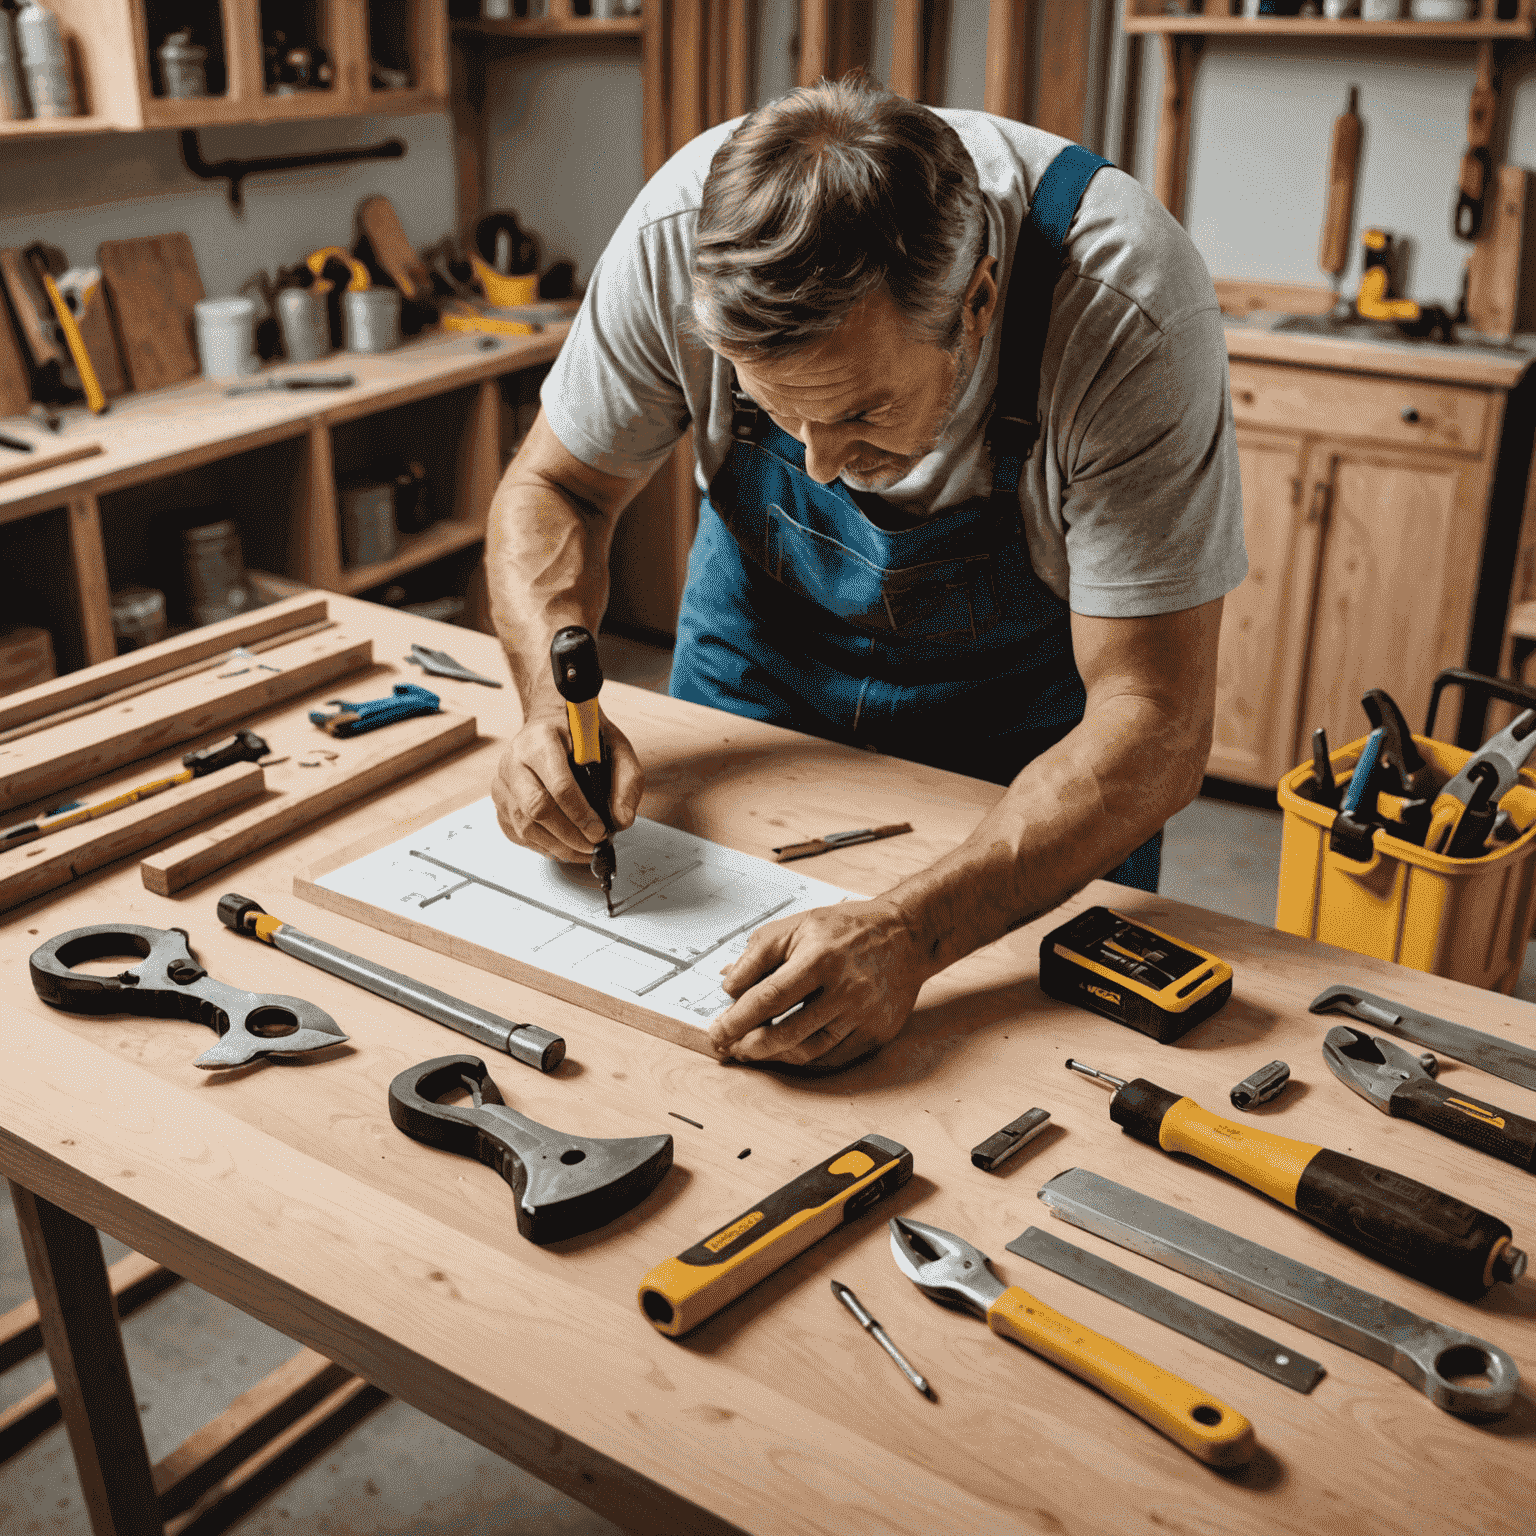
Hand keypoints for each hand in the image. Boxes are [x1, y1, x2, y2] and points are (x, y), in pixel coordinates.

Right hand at [492, 712, 642, 861]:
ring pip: (524, 825)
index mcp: (541, 738)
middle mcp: (514, 758)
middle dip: (568, 835)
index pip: (559, 785)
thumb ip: (627, 781)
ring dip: (556, 846)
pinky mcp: (499, 800)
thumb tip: (621, 820)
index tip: (599, 830)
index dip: (581, 814)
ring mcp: (502, 780)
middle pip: (535, 808)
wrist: (552, 722)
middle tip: (592, 846)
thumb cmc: (582, 736)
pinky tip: (562, 846)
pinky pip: (516, 832)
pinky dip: (541, 846)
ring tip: (582, 851)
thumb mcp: (616, 747)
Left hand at [708, 899, 930, 1068]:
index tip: (717, 1033)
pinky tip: (788, 1050)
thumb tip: (728, 985)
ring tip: (754, 1049)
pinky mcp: (877, 1032)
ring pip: (809, 1051)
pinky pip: (833, 1057)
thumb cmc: (848, 928)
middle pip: (787, 1033)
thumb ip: (758, 954)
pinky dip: (806, 1058)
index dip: (737, 1020)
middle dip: (751, 1046)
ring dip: (775, 1055)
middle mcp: (845, 990)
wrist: (906, 935)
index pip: (768, 998)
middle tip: (732, 1047)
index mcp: (821, 958)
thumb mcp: (797, 925)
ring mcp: (864, 1015)